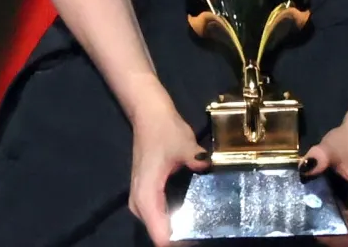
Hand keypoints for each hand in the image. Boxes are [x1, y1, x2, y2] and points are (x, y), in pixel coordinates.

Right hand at [126, 88, 210, 244]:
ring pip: (158, 226)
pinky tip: (193, 216)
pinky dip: (172, 220)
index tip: (197, 241)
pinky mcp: (146, 195)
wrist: (148, 115)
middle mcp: (139, 204)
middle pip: (159, 234)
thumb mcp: (184, 145)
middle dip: (180, 238)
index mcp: (147, 196)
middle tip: (206, 234)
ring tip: (203, 228)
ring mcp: (140, 201)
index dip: (178, 243)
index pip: (160, 235)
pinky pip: (158, 216)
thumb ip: (196, 160)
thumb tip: (207, 168)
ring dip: (177, 230)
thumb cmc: (163, 130)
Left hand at [304, 119, 347, 245]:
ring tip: (318, 213)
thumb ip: (319, 157)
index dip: (334, 239)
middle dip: (333, 233)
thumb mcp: (332, 145)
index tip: (315, 229)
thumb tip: (304, 169)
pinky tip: (329, 208)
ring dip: (338, 227)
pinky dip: (343, 220)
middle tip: (311, 220)